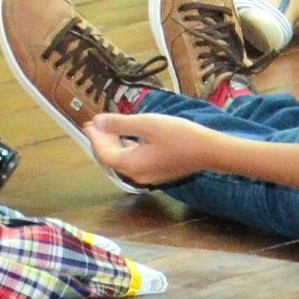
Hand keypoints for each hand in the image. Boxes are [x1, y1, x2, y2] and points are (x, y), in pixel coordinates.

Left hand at [85, 109, 212, 187]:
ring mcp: (149, 176)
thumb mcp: (146, 124)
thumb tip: (98, 122)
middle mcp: (137, 174)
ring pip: (124, 159)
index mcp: (131, 164)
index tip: (88, 123)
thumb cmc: (178, 135)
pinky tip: (131, 136)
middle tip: (96, 123)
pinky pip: (136, 160)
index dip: (95, 137)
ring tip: (110, 126)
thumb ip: (119, 124)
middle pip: (113, 157)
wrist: (209, 151)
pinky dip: (128, 147)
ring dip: (116, 143)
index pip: (104, 152)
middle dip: (103, 140)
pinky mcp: (159, 172)